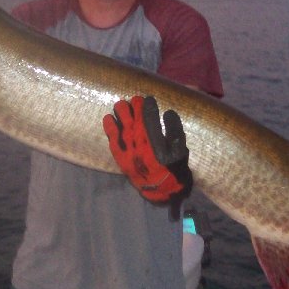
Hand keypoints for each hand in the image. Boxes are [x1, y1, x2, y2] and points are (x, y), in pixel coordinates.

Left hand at [103, 96, 192, 217]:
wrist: (162, 190)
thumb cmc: (173, 169)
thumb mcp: (181, 150)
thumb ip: (175, 131)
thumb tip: (168, 113)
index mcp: (155, 142)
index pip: (149, 119)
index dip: (148, 107)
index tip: (148, 99)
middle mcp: (140, 145)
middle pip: (133, 121)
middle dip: (133, 108)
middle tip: (134, 100)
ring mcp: (128, 151)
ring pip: (121, 128)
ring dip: (120, 115)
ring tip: (120, 104)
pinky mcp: (121, 158)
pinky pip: (113, 141)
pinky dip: (109, 129)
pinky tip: (107, 119)